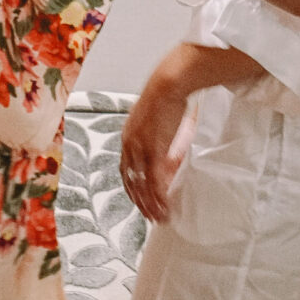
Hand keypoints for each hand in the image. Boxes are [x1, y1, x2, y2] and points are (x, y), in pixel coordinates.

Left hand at [119, 71, 195, 223]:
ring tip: (159, 217)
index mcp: (129, 136)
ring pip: (142, 185)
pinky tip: (164, 206)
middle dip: (140, 201)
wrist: (170, 83)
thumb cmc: (168, 95)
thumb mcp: (161, 120)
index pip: (127, 170)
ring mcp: (140, 149)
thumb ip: (163, 139)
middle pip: (132, 181)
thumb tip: (172, 152)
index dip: (133, 187)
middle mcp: (130, 145)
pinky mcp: (153, 150)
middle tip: (150, 215)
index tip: (140, 199)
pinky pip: (154, 181)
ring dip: (150, 204)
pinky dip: (159, 197)